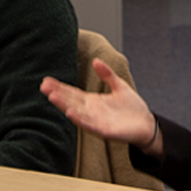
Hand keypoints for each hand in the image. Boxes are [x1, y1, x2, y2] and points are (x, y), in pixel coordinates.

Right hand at [40, 59, 162, 156]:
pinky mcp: (104, 130)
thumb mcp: (119, 86)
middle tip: (43, 86)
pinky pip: (89, 124)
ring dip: (64, 105)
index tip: (46, 80)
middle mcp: (91, 112)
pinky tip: (70, 113)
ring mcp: (96, 121)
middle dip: (57, 94)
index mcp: (93, 101)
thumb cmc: (133, 108)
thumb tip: (96, 60)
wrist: (147, 125)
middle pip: (70, 101)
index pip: (72, 93)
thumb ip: (107, 74)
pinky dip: (79, 119)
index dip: (60, 87)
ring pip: (76, 112)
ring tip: (52, 96)